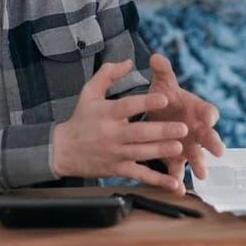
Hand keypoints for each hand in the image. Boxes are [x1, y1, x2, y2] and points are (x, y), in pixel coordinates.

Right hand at [51, 59, 188, 191]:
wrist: (62, 150)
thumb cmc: (80, 118)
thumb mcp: (89, 92)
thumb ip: (108, 74)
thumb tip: (129, 62)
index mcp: (106, 113)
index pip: (128, 107)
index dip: (146, 103)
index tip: (164, 99)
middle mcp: (111, 134)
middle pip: (139, 133)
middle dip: (162, 131)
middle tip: (183, 128)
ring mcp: (115, 153)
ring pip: (141, 153)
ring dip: (161, 151)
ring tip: (179, 147)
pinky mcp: (118, 169)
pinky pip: (140, 175)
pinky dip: (157, 180)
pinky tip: (173, 183)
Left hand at [144, 53, 225, 192]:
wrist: (158, 114)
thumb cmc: (166, 98)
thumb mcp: (163, 83)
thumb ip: (162, 71)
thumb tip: (156, 57)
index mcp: (198, 109)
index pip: (208, 110)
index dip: (209, 114)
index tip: (209, 117)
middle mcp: (198, 129)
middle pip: (210, 136)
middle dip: (213, 142)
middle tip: (218, 150)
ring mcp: (190, 145)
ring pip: (197, 156)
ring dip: (200, 164)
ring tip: (202, 175)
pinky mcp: (177, 159)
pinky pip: (180, 170)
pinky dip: (179, 180)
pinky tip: (178, 189)